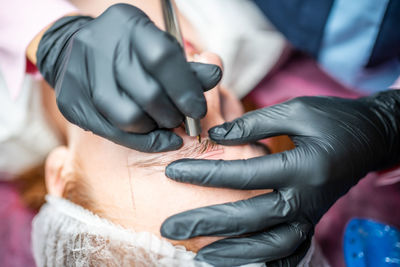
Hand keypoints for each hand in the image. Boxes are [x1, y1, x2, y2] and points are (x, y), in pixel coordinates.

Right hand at [36, 4, 221, 151]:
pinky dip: (140, 140)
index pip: (162, 58)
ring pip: (129, 118)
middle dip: (173, 115)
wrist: (74, 51)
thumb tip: (214, 77)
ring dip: (155, 129)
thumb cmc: (129, 52)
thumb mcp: (159, 49)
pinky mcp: (71, 102)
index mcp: (127, 24)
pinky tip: (154, 138)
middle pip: (147, 94)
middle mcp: (99, 46)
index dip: (185, 89)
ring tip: (164, 124)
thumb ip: (186, 66)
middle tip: (181, 119)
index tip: (198, 109)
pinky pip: (113, 132)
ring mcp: (80, 75)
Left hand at [162, 90, 399, 265]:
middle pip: (251, 218)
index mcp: (303, 166)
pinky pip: (290, 251)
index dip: (206, 173)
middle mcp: (307, 198)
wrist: (370, 137)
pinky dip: (267, 261)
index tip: (173, 171)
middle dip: (207, 224)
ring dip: (234, 253)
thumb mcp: (296, 109)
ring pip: (270, 245)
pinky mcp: (312, 221)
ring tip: (199, 256)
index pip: (245, 175)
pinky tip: (243, 263)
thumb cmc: (333, 118)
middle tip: (170, 228)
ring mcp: (311, 215)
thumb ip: (254, 123)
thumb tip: (215, 136)